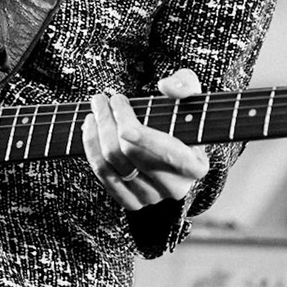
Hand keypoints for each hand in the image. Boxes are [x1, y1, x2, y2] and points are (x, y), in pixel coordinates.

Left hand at [83, 69, 209, 211]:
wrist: (173, 145)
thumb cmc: (181, 119)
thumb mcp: (191, 96)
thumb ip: (185, 84)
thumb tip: (166, 86)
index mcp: (195, 166)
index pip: (165, 152)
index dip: (140, 130)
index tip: (118, 101)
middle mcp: (175, 188)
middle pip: (130, 154)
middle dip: (110, 121)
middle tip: (102, 99)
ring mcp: (152, 197)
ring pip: (113, 164)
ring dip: (97, 132)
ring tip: (95, 109)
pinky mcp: (131, 201)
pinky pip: (104, 176)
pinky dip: (92, 149)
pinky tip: (90, 128)